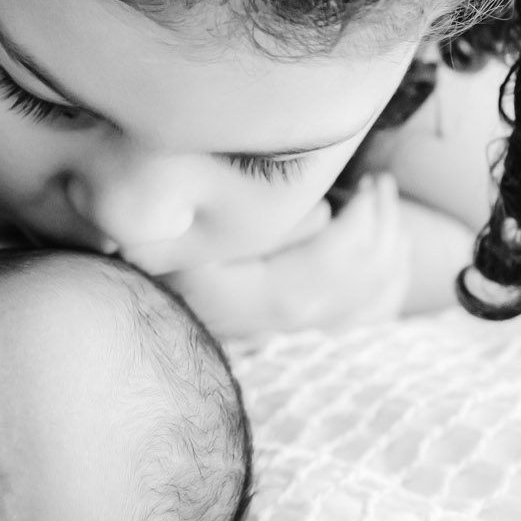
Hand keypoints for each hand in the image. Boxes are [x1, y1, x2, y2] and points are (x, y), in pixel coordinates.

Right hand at [166, 173, 409, 338]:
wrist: (128, 299)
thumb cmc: (155, 255)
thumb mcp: (191, 230)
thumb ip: (257, 224)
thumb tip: (323, 216)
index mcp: (253, 300)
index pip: (330, 266)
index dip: (363, 223)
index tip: (370, 183)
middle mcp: (279, 328)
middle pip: (358, 287)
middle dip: (383, 229)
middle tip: (381, 184)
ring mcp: (288, 338)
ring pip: (368, 307)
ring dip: (391, 254)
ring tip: (387, 208)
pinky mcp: (293, 336)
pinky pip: (361, 321)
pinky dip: (387, 288)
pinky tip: (392, 255)